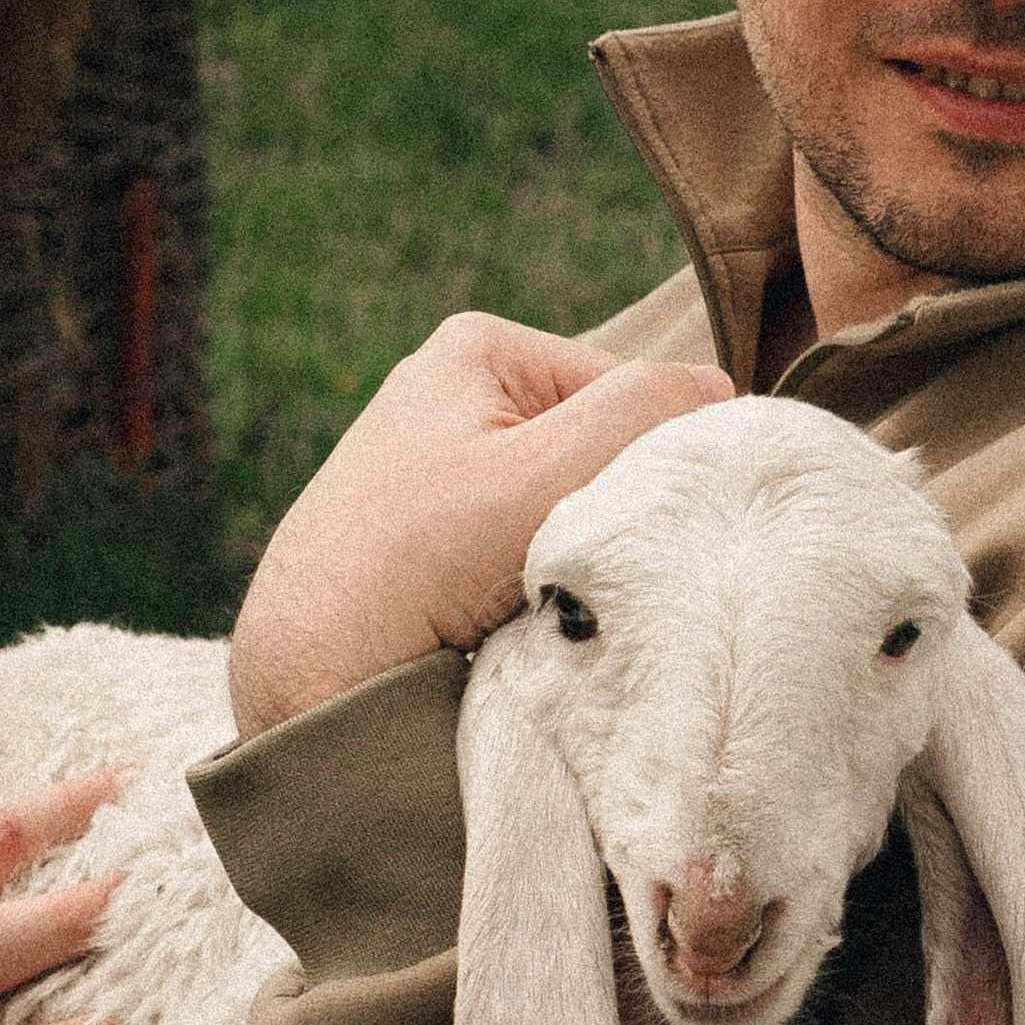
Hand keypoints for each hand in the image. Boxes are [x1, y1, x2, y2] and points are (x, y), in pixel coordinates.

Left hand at [227, 313, 732, 740]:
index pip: (627, 390)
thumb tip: (717, 390)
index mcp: (479, 349)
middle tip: (582, 564)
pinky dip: (526, 580)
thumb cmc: (412, 564)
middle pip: (591, 446)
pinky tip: (505, 616)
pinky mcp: (422, 534)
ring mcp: (433, 466)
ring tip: (539, 595)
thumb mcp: (545, 471)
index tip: (633, 523)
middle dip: (602, 506)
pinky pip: (513, 546)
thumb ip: (640, 412)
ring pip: (557, 504)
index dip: (651, 458)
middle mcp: (450, 393)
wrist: (307, 675)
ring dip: (567, 550)